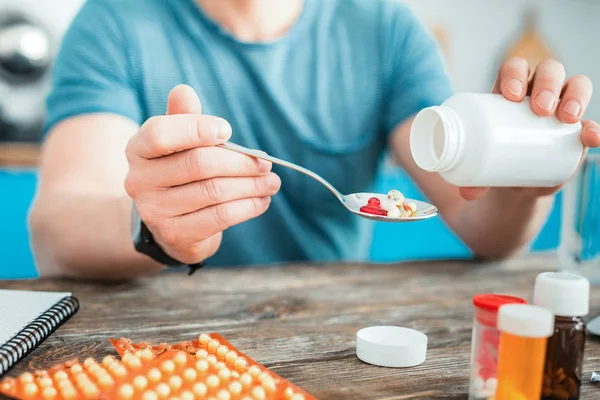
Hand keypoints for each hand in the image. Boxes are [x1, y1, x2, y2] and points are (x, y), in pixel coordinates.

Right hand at [124, 85, 280, 263]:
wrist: (170, 224)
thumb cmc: (180, 172)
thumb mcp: (178, 142)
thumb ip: (184, 118)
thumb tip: (184, 91)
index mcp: (138, 149)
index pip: (161, 133)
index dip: (197, 129)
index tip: (228, 131)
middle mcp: (139, 180)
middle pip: (198, 164)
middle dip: (241, 162)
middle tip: (265, 163)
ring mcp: (155, 212)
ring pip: (214, 192)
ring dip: (251, 186)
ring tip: (272, 182)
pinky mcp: (176, 235)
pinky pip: (220, 217)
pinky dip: (248, 207)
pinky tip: (262, 201)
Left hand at [460, 57, 599, 199]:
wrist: (515, 182)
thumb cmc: (493, 160)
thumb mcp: (481, 164)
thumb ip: (473, 177)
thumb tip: (468, 193)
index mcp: (509, 90)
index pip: (514, 68)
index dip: (515, 74)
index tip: (511, 95)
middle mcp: (538, 92)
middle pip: (548, 71)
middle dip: (547, 83)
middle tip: (540, 109)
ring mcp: (562, 108)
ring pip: (576, 85)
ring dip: (575, 96)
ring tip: (565, 118)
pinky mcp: (577, 132)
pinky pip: (590, 123)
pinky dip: (593, 129)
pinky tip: (591, 137)